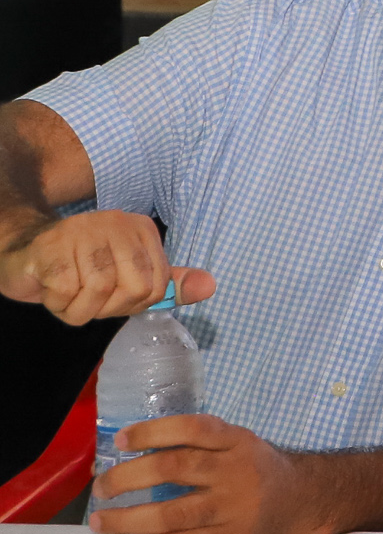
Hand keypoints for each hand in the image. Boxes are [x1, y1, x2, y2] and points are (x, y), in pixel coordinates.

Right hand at [0, 210, 214, 322]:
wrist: (20, 252)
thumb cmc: (77, 268)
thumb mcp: (126, 276)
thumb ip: (167, 283)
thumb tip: (210, 286)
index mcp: (142, 230)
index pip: (158, 287)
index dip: (131, 305)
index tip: (110, 297)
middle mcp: (117, 223)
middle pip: (134, 290)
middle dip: (107, 309)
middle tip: (86, 299)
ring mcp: (84, 232)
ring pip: (99, 294)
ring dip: (78, 309)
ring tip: (67, 294)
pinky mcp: (52, 247)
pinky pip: (67, 294)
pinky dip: (57, 303)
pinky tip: (51, 288)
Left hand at [88, 412, 318, 533]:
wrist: (305, 501)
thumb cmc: (257, 470)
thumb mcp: (239, 445)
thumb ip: (199, 447)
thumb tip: (132, 456)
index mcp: (236, 441)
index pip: (192, 429)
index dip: (153, 432)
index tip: (121, 440)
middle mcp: (234, 471)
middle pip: (174, 469)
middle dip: (127, 478)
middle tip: (101, 487)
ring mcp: (232, 507)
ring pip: (171, 513)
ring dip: (127, 518)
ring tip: (99, 521)